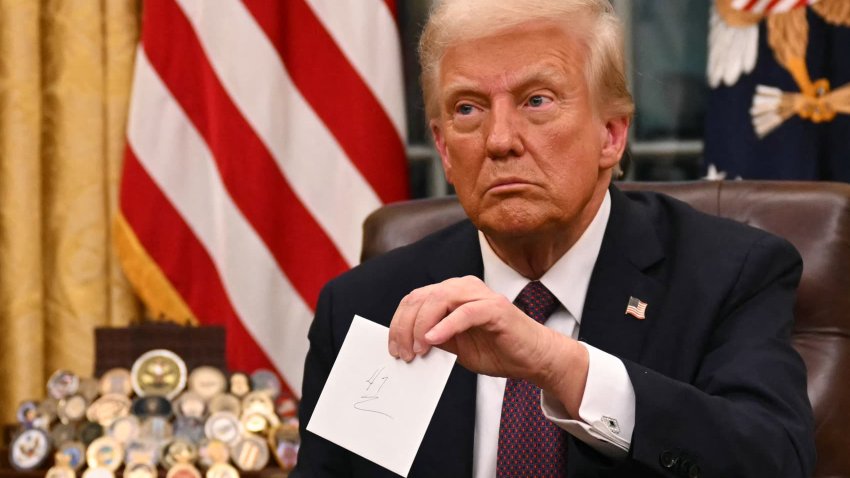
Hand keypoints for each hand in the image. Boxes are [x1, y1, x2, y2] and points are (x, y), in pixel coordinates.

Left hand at [387, 276, 586, 398]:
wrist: (534, 358)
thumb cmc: (497, 350)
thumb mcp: (456, 346)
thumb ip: (434, 338)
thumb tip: (406, 343)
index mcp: (452, 293)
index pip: (415, 299)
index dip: (398, 323)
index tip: (394, 348)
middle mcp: (464, 287)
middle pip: (422, 297)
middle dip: (405, 326)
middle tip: (403, 353)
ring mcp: (480, 294)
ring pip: (439, 299)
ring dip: (422, 326)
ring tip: (417, 349)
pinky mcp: (495, 307)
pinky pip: (465, 312)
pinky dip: (446, 326)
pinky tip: (433, 340)